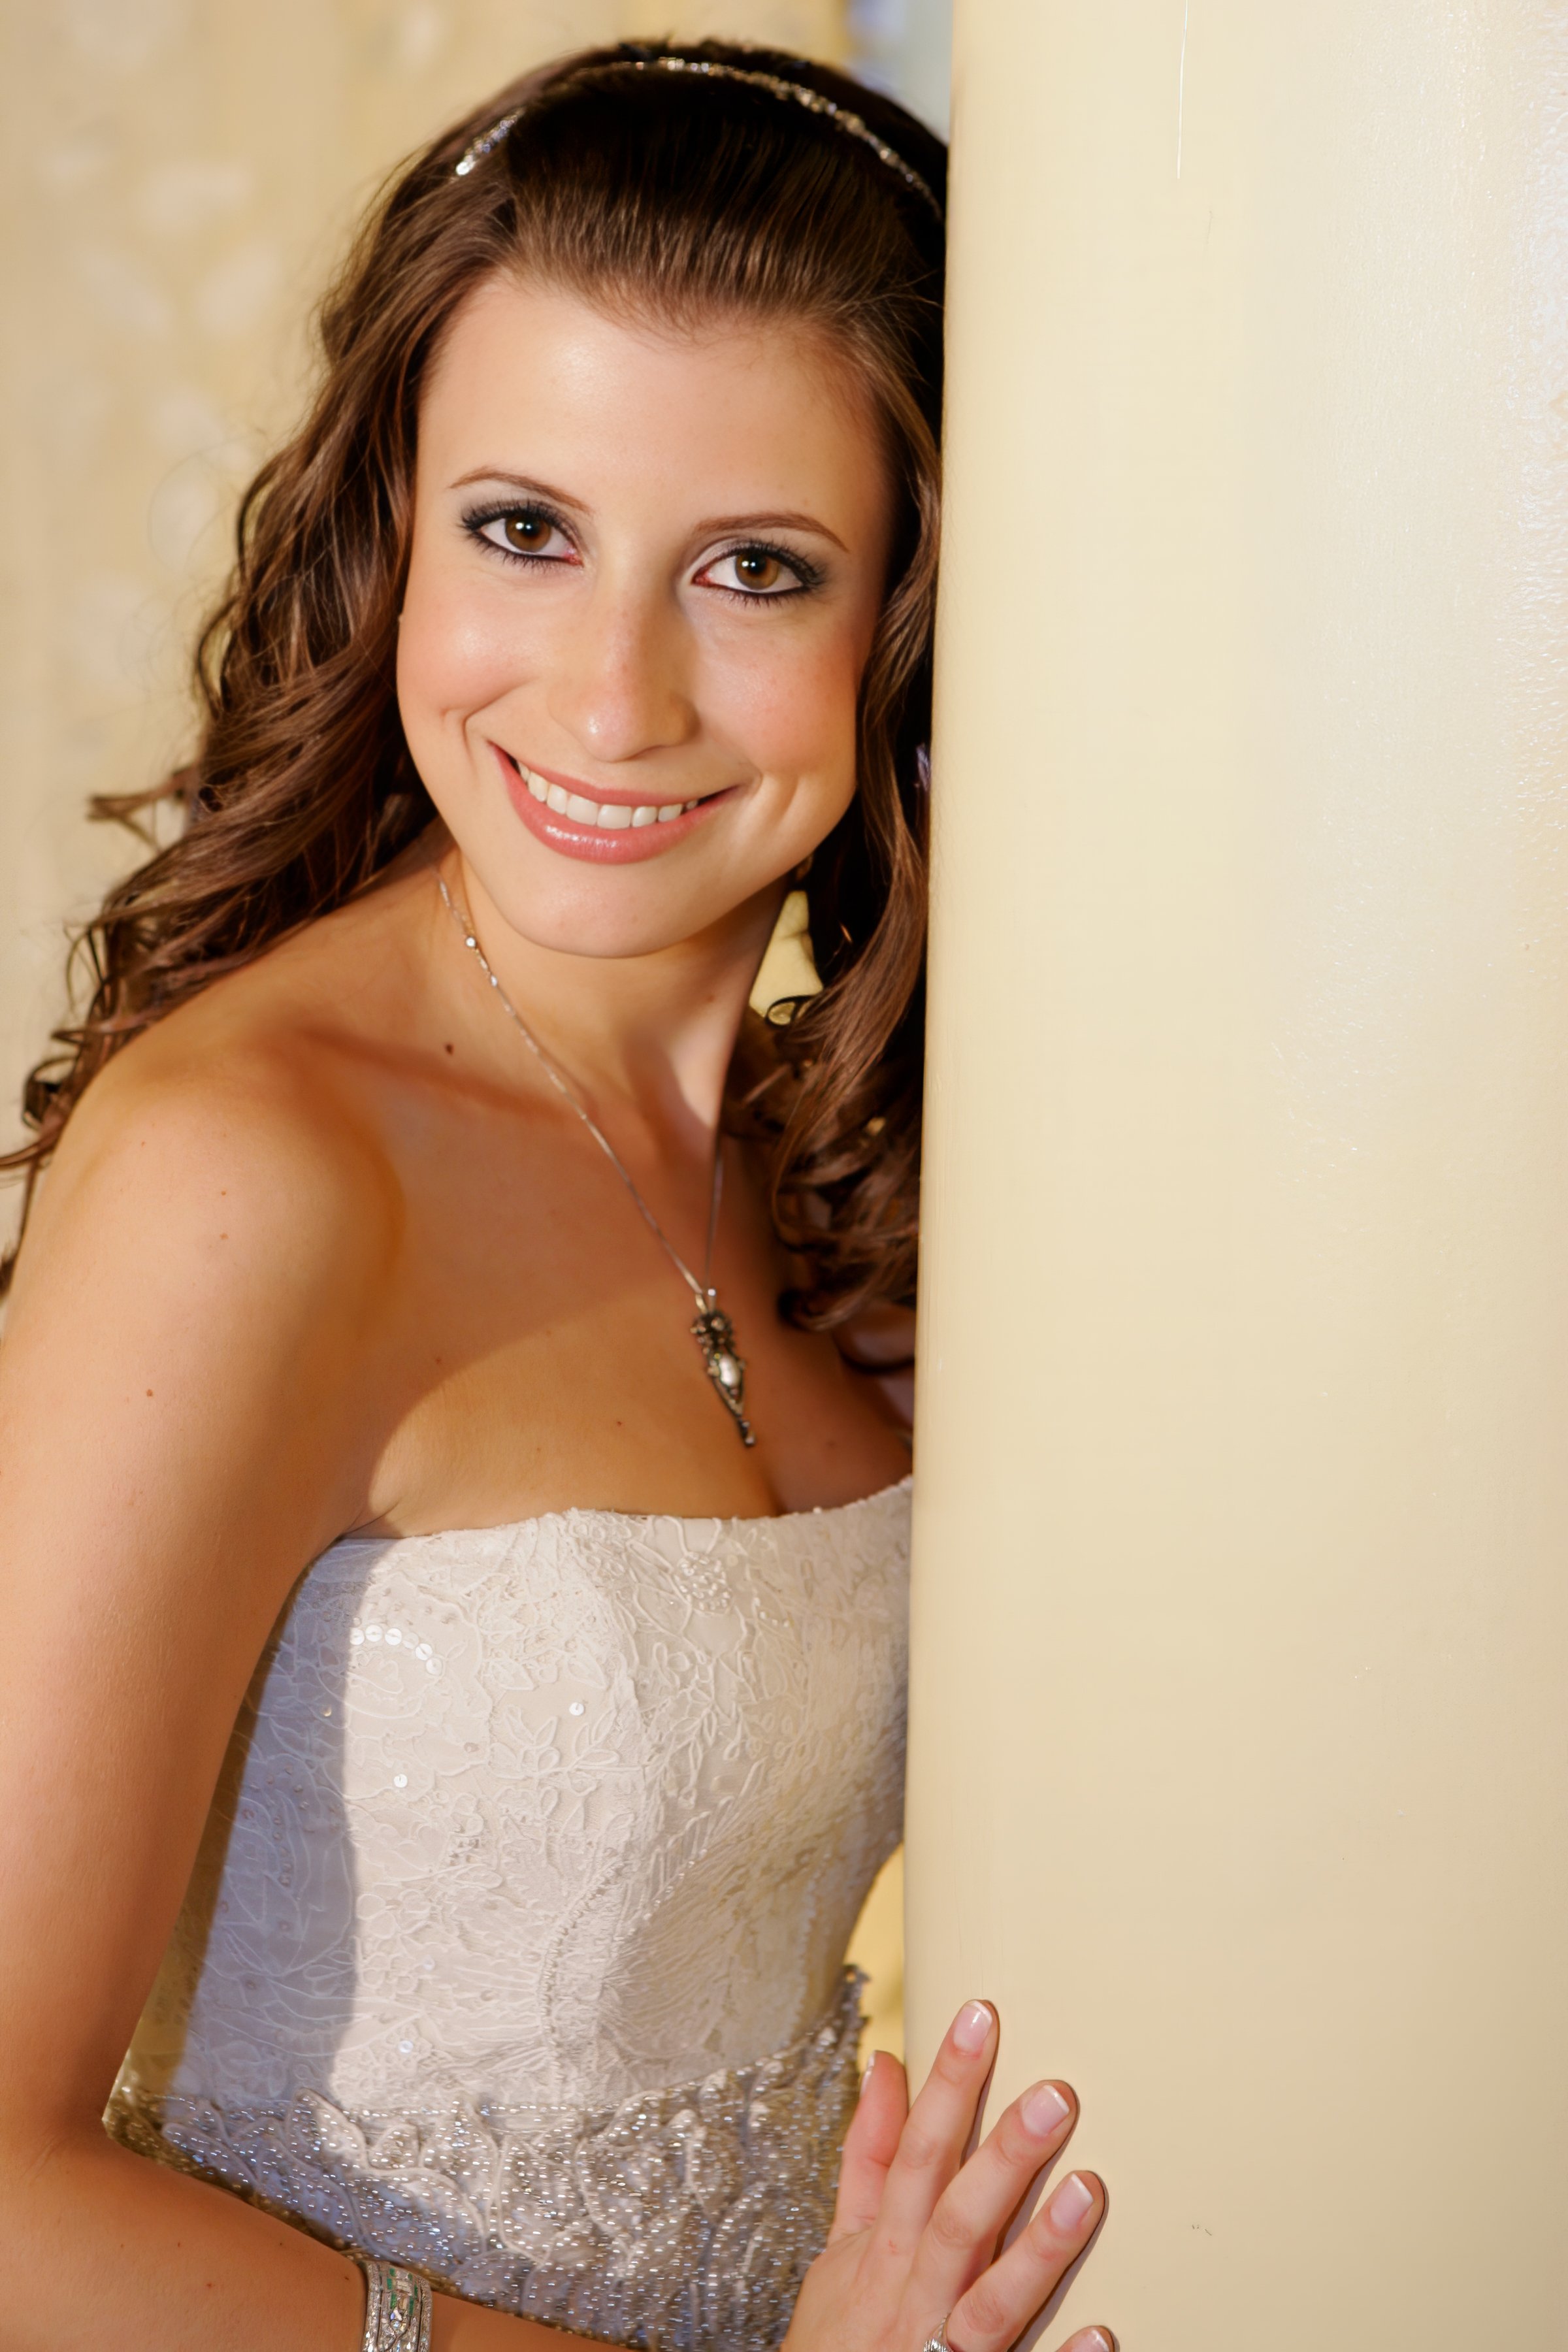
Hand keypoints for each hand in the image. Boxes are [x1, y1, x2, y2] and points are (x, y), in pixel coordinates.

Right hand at [784, 2000, 1111, 2351]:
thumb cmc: (841, 2336)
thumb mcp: (842, 2242)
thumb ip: (867, 2156)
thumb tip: (885, 2064)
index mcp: (885, 2246)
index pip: (916, 2151)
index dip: (947, 2084)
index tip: (980, 2016)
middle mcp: (914, 2294)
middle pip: (957, 2215)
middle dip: (1004, 2155)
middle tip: (1056, 2095)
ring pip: (992, 2299)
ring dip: (1039, 2249)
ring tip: (1090, 2191)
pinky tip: (1103, 2333)